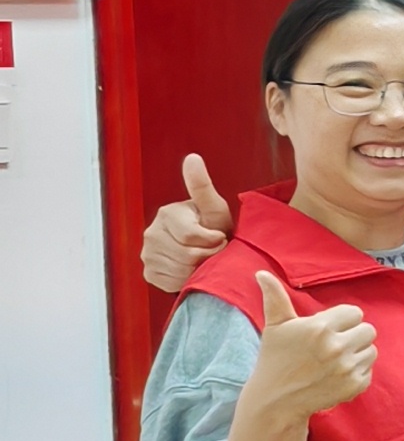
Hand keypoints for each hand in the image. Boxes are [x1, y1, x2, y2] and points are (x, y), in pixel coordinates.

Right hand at [145, 153, 235, 292]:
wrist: (207, 250)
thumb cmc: (214, 226)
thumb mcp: (214, 207)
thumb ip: (202, 186)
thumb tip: (193, 158)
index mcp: (166, 214)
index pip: (191, 236)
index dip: (214, 241)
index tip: (220, 237)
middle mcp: (151, 233)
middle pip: (186, 255)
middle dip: (207, 255)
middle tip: (214, 250)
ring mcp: (147, 254)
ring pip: (179, 270)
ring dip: (198, 269)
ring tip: (204, 259)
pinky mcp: (149, 273)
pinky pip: (170, 282)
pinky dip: (186, 280)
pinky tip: (192, 269)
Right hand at [241, 271, 376, 419]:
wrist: (276, 400)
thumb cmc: (275, 359)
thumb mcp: (275, 327)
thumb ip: (275, 298)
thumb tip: (262, 273)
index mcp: (319, 328)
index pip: (354, 312)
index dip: (342, 320)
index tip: (328, 329)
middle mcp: (336, 347)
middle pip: (368, 330)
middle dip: (352, 335)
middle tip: (333, 344)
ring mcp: (347, 368)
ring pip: (371, 350)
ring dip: (357, 353)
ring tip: (334, 360)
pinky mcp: (355, 386)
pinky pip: (369, 370)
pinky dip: (358, 372)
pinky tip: (337, 375)